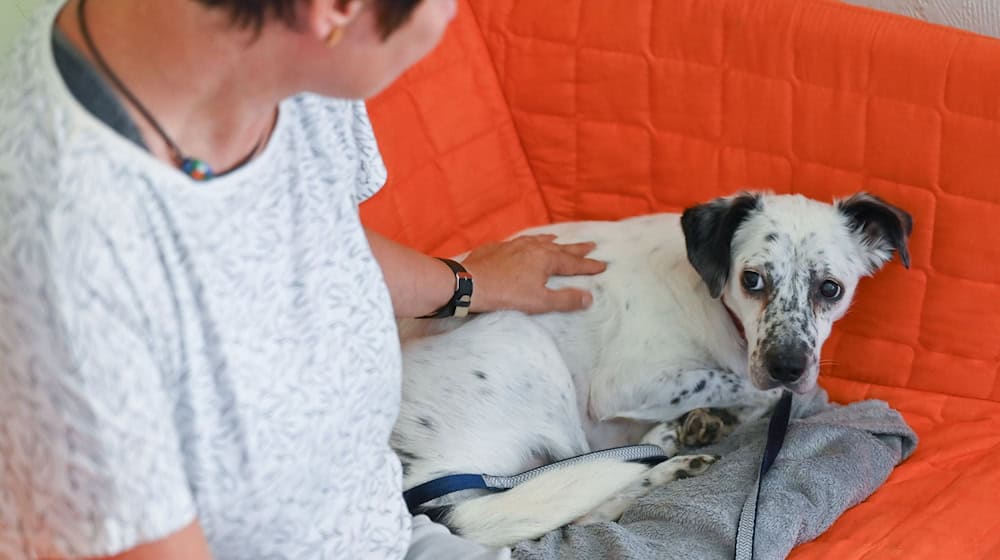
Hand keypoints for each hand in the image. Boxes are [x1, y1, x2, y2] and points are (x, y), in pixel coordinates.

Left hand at [461, 234, 605, 313]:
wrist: (469, 282)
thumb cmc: (506, 294)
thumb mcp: (540, 302)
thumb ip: (565, 299)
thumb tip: (589, 297)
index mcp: (546, 259)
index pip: (573, 262)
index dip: (588, 265)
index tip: (603, 264)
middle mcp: (532, 247)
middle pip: (560, 248)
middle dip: (576, 249)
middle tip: (591, 244)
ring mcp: (514, 245)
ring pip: (538, 240)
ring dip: (552, 241)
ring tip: (559, 239)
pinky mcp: (497, 248)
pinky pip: (519, 241)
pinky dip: (529, 241)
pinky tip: (525, 243)